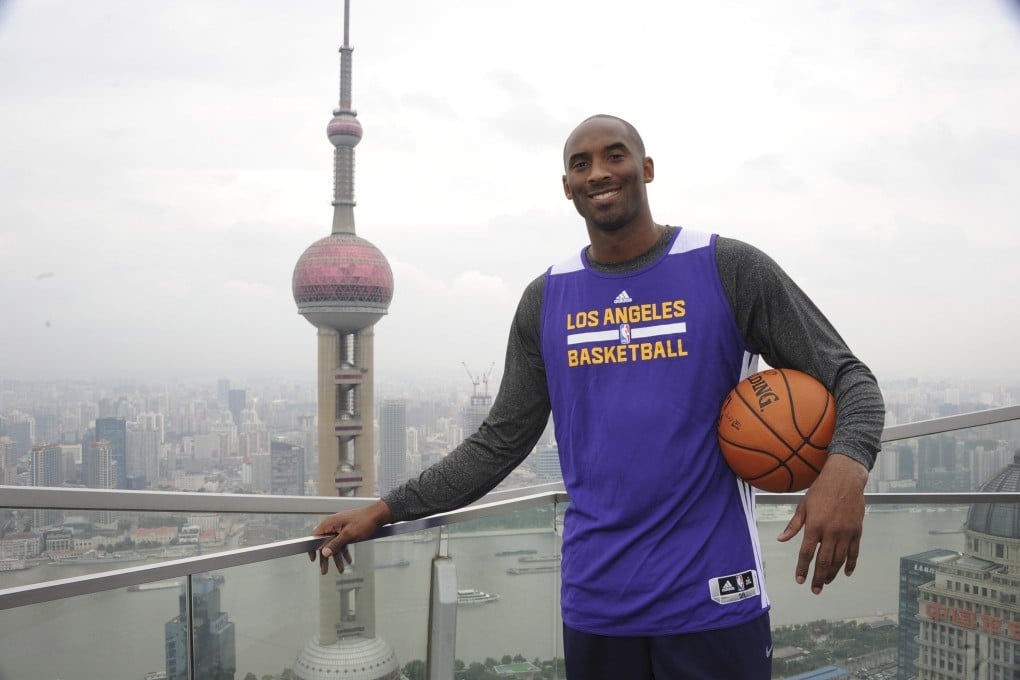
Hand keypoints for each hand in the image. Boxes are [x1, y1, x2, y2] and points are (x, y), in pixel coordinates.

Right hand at [308, 500, 392, 574]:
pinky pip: (342, 543)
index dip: (312, 548)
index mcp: (330, 523)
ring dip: (337, 558)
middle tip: (324, 571)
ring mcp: (339, 528)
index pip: (314, 536)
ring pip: (334, 545)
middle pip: (324, 544)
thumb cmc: (364, 521)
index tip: (313, 559)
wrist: (378, 514)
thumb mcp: (349, 534)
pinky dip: (345, 552)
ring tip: (340, 570)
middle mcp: (332, 525)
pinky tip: (348, 560)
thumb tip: (324, 553)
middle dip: (326, 558)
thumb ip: (336, 544)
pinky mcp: (346, 531)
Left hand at [776, 454, 867, 593]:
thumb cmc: (820, 491)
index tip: (799, 580)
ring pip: (839, 560)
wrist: (844, 479)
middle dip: (819, 578)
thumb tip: (781, 539)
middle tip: (815, 590)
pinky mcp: (857, 531)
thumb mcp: (803, 506)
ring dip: (833, 574)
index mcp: (815, 526)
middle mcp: (831, 532)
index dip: (802, 568)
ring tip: (826, 582)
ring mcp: (846, 533)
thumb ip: (793, 525)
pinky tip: (845, 573)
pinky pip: (854, 552)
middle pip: (824, 561)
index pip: (806, 553)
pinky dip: (850, 564)